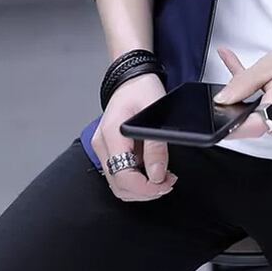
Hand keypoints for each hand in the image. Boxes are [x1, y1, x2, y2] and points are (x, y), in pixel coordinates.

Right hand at [90, 72, 177, 200]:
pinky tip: (154, 170)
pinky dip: (137, 179)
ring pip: (119, 183)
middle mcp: (103, 144)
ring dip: (142, 188)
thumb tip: (156, 175)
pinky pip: (121, 173)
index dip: (145, 188)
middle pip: (119, 185)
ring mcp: (104, 148)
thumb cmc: (142, 89)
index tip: (164, 185)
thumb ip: (156, 146)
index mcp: (112, 134)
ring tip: (164, 178)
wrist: (132, 79)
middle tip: (168, 182)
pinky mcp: (110, 150)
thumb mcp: (156, 113)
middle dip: (145, 191)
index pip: (122, 176)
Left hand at [212, 43, 271, 136]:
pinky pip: (260, 106)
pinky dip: (250, 90)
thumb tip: (220, 99)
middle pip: (242, 119)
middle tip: (217, 78)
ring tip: (229, 60)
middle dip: (229, 100)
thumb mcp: (271, 65)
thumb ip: (243, 82)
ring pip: (250, 110)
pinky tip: (237, 65)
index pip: (242, 127)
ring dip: (240, 90)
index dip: (222, 122)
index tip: (207, 114)